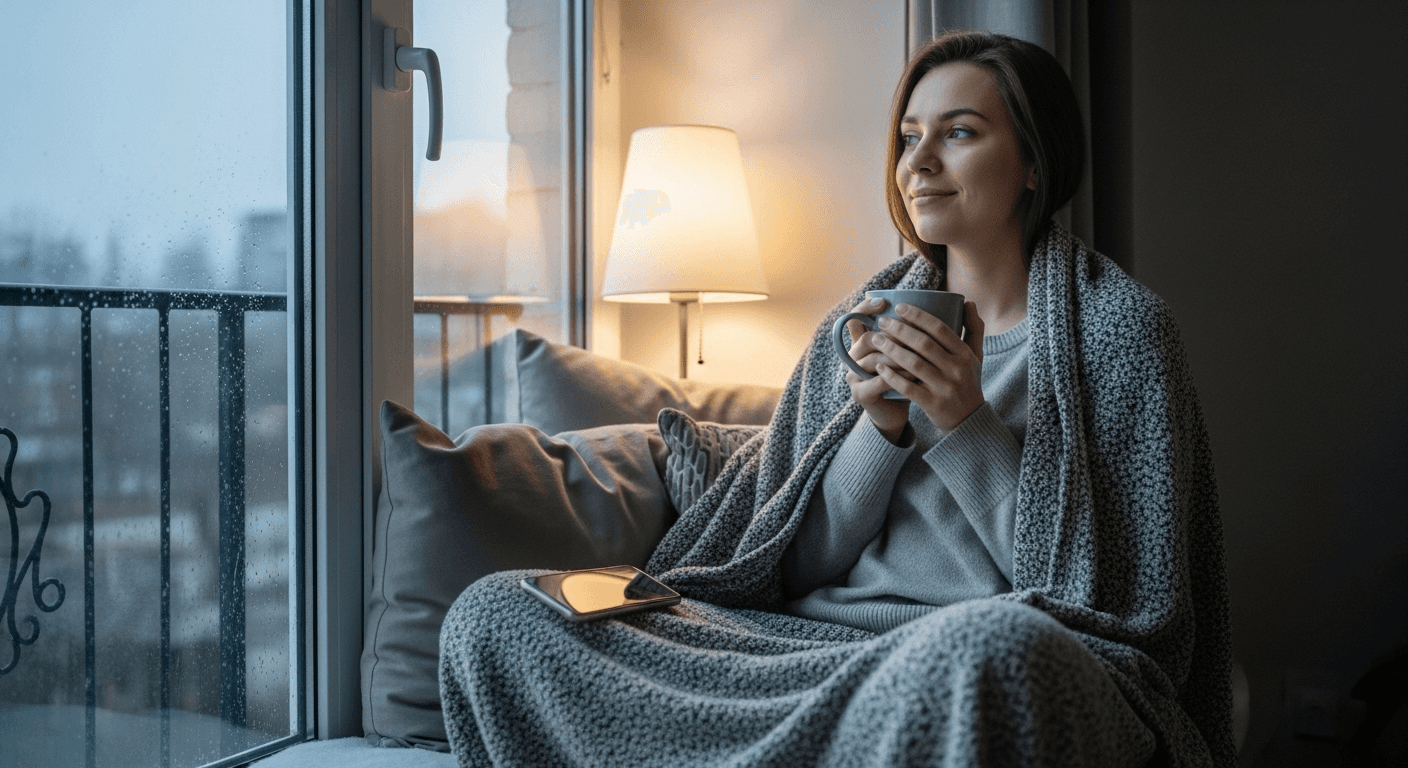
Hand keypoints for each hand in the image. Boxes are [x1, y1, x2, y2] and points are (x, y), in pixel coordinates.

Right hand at [841, 297, 910, 443]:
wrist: (895, 410)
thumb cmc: (904, 378)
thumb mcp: (904, 353)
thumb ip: (907, 334)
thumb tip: (926, 308)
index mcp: (861, 344)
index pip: (854, 319)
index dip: (865, 308)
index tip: (883, 302)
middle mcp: (853, 357)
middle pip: (868, 338)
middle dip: (894, 336)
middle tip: (916, 335)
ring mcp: (853, 376)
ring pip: (875, 359)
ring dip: (900, 357)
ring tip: (923, 356)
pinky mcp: (859, 394)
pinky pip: (880, 380)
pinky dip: (899, 377)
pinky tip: (916, 375)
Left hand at [869, 301, 985, 433]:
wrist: (969, 421)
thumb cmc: (968, 382)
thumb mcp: (976, 356)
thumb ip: (974, 328)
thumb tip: (969, 302)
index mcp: (965, 354)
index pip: (940, 329)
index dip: (918, 316)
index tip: (898, 307)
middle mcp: (957, 370)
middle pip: (924, 344)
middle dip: (900, 330)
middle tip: (882, 321)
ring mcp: (945, 388)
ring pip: (914, 364)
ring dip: (892, 350)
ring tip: (876, 339)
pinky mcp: (933, 404)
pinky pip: (908, 388)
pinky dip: (892, 377)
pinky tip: (879, 367)